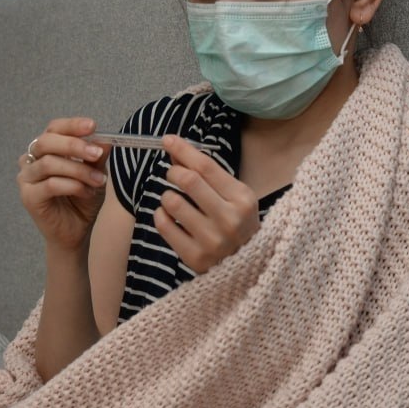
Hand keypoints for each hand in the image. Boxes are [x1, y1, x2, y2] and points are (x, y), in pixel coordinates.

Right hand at [17, 117, 110, 251]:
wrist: (76, 231)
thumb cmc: (82, 200)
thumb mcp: (95, 174)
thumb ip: (97, 157)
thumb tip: (105, 139)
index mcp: (46, 149)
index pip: (54, 128)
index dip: (72, 125)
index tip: (92, 126)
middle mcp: (31, 160)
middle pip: (46, 141)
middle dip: (74, 145)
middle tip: (97, 153)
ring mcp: (27, 178)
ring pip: (49, 163)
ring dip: (79, 170)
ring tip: (98, 180)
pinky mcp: (28, 197)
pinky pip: (50, 184)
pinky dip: (72, 186)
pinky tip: (86, 192)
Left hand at [154, 134, 260, 274]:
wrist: (248, 267)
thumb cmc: (238, 224)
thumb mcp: (233, 195)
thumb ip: (207, 174)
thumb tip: (174, 150)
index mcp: (243, 199)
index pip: (206, 167)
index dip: (183, 149)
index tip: (167, 140)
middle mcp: (230, 219)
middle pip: (189, 180)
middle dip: (174, 171)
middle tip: (173, 173)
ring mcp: (212, 241)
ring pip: (173, 202)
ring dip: (167, 195)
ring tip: (173, 200)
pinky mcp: (195, 257)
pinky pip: (164, 225)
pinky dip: (161, 215)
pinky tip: (169, 216)